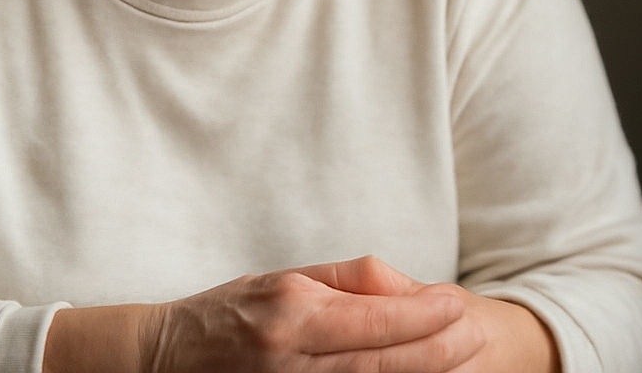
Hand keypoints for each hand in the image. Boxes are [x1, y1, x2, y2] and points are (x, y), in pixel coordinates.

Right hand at [141, 255, 476, 371]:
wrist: (166, 358)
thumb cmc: (228, 311)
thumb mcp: (282, 279)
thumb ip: (344, 281)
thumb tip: (402, 287)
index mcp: (291, 312)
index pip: (375, 319)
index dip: (424, 316)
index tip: (457, 303)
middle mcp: (293, 357)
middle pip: (384, 361)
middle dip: (438, 350)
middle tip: (475, 334)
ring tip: (461, 358)